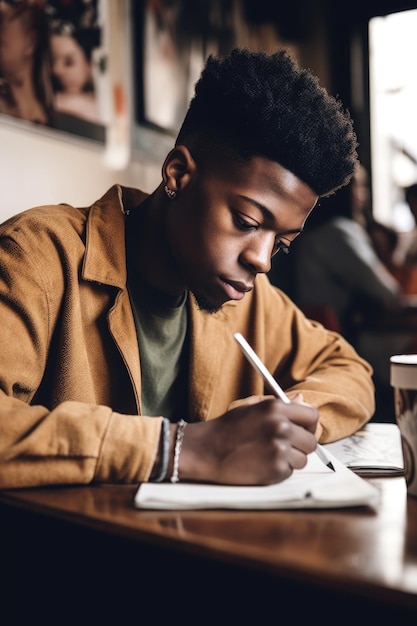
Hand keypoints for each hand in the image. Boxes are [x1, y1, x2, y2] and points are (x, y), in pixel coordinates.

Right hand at [178, 397, 318, 484]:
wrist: (205, 450)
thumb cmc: (227, 429)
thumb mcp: (251, 407)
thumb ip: (279, 405)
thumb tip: (302, 400)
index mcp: (275, 408)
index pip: (312, 416)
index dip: (308, 425)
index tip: (302, 431)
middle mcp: (280, 426)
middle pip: (311, 441)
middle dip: (300, 445)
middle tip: (283, 447)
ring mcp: (279, 448)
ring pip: (303, 459)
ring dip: (290, 460)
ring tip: (268, 455)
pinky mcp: (276, 469)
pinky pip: (290, 472)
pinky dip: (279, 471)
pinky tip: (261, 464)